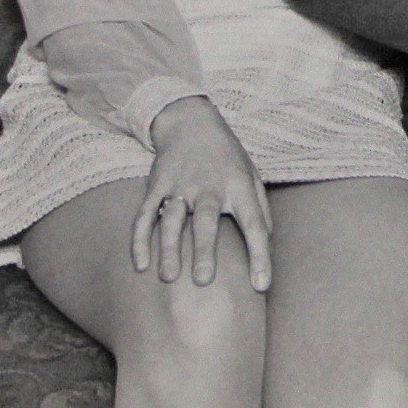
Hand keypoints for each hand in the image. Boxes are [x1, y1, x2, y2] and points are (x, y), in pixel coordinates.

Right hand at [133, 97, 271, 291]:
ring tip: (168, 277)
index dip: (260, 255)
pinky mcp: (157, 185)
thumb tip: (267, 244)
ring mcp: (180, 185)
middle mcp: (209, 186)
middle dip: (204, 250)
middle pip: (206, 220)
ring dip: (168, 248)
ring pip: (171, 219)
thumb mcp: (252, 175)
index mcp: (239, 186)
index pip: (254, 223)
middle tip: (203, 280)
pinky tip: (140, 263)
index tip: (262, 285)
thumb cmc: (227, 157)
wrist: (191, 122)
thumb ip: (261, 209)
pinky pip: (144, 214)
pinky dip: (140, 239)